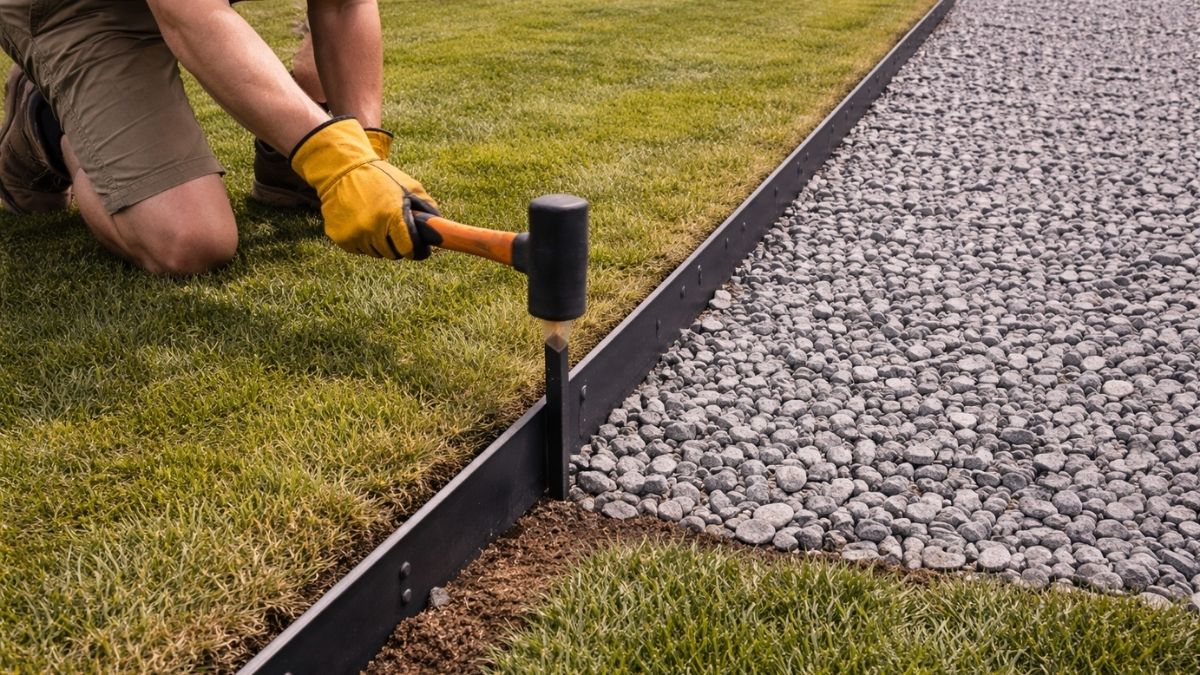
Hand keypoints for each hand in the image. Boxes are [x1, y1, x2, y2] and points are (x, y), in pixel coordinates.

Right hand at [290, 117, 438, 258]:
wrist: (341, 170)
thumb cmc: (379, 177)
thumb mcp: (408, 186)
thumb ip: (427, 207)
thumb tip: (441, 228)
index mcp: (392, 216)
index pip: (409, 250)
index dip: (417, 251)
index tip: (420, 249)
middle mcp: (372, 229)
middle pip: (393, 254)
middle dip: (398, 245)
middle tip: (394, 229)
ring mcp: (355, 235)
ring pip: (376, 253)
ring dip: (380, 243)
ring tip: (376, 220)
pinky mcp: (341, 238)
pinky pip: (358, 249)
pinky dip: (363, 241)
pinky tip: (360, 221)